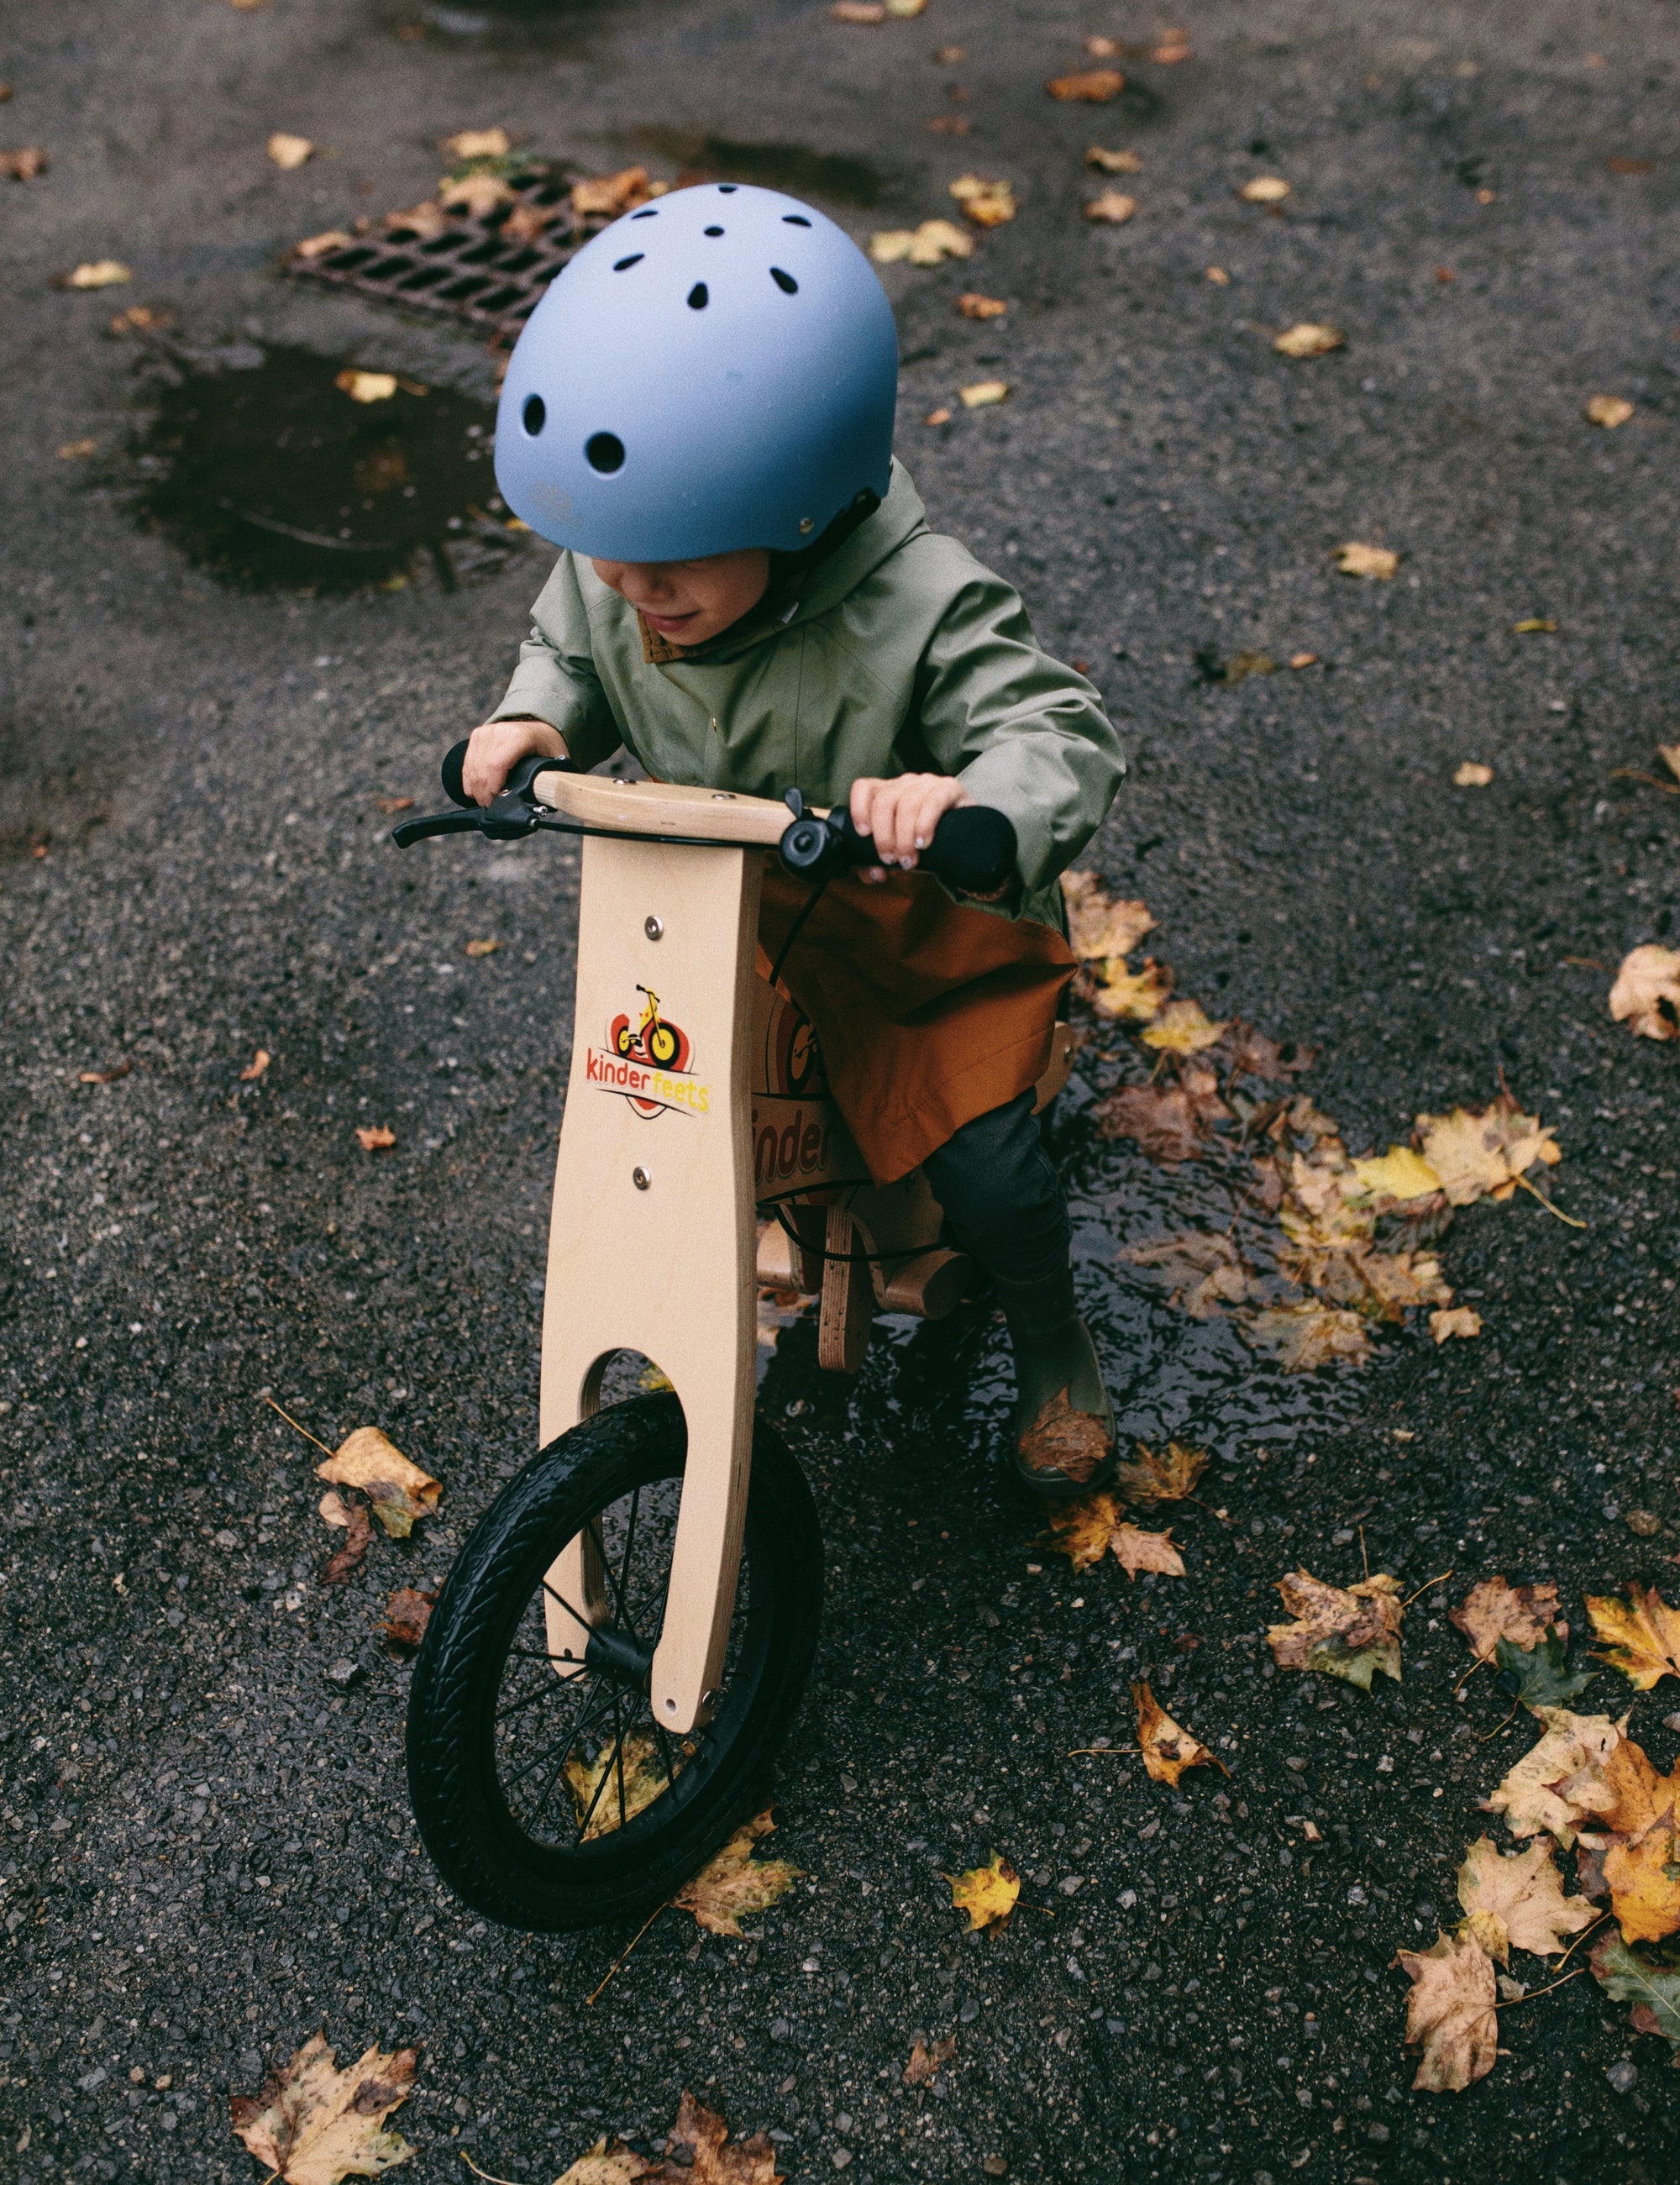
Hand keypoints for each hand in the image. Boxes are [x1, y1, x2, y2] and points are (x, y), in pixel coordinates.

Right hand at [461, 717, 566, 805]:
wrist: (538, 726)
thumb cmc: (547, 745)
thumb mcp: (556, 761)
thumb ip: (548, 781)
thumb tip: (539, 802)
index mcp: (519, 737)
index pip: (496, 766)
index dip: (493, 789)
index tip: (497, 804)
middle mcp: (499, 731)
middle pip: (482, 770)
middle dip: (484, 794)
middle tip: (491, 808)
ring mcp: (486, 732)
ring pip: (472, 768)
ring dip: (476, 789)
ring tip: (486, 801)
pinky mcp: (477, 735)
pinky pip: (468, 763)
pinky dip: (471, 781)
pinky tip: (478, 791)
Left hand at [849, 773, 971, 883]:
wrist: (967, 838)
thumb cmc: (926, 842)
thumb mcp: (899, 852)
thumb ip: (879, 864)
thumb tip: (875, 873)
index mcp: (887, 793)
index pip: (864, 788)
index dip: (859, 809)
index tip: (863, 835)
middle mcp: (905, 784)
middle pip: (884, 802)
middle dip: (884, 836)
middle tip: (891, 860)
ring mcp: (927, 783)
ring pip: (907, 805)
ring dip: (905, 838)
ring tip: (910, 860)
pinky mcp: (949, 788)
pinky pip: (932, 803)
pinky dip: (924, 826)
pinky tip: (924, 843)